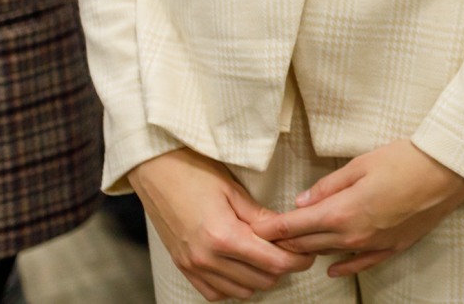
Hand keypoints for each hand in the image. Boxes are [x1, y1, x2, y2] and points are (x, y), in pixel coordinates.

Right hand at [129, 148, 315, 300]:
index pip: (273, 263)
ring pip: (241, 291)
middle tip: (290, 248)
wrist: (155, 172)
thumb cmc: (195, 173)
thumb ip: (261, 218)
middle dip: (282, 266)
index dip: (298, 259)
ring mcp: (192, 266)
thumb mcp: (234, 191)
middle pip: (262, 280)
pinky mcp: (183, 268)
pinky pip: (215, 293)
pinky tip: (241, 265)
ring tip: (266, 254)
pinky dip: (234, 285)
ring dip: (259, 276)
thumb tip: (289, 232)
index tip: (308, 249)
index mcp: (223, 236)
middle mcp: (206, 258)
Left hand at [256, 140, 463, 277]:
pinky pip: (359, 265)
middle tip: (268, 236)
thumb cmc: (405, 160)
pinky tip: (332, 268)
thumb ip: (328, 186)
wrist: (446, 172)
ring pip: (330, 254)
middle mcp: (352, 235)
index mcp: (341, 211)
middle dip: (285, 241)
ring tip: (294, 247)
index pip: (294, 227)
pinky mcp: (391, 248)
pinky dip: (342, 267)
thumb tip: (301, 201)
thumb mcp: (360, 164)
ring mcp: (372, 245)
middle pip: (307, 244)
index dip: (271, 229)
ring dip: (310, 251)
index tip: (254, 228)